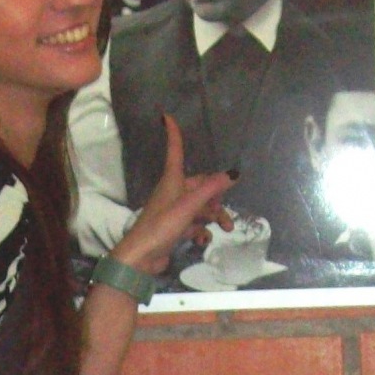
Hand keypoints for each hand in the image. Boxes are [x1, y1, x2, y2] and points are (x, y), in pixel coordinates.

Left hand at [115, 114, 235, 278]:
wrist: (141, 258)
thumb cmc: (161, 226)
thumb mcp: (189, 206)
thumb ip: (210, 189)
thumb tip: (233, 173)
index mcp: (173, 181)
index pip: (175, 151)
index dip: (174, 135)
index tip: (167, 116)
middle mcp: (173, 193)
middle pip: (199, 186)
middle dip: (216, 197)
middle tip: (228, 209)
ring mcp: (174, 212)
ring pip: (200, 208)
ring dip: (214, 216)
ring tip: (226, 228)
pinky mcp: (174, 230)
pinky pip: (194, 226)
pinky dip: (202, 232)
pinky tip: (205, 241)